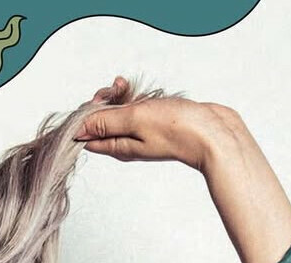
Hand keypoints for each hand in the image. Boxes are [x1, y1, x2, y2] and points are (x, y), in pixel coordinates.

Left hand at [72, 76, 242, 172]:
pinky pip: (137, 109)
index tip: (98, 101)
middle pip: (102, 121)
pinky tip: (146, 92)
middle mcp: (126, 143)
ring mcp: (141, 133)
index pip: (87, 135)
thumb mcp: (134, 120)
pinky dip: (138, 97)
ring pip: (120, 112)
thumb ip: (106, 123)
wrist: (212, 133)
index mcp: (117, 147)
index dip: (85, 116)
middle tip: (117, 91)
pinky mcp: (155, 123)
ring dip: (122, 96)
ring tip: (131, 88)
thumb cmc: (176, 128)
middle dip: (105, 101)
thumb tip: (78, 130)